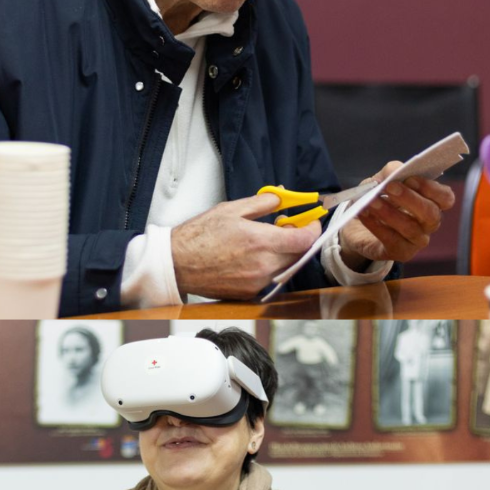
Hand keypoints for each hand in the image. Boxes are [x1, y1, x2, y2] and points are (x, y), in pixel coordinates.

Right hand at [171, 193, 322, 298]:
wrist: (176, 264)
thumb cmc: (197, 237)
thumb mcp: (230, 210)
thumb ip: (262, 203)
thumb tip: (281, 197)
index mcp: (261, 241)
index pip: (305, 239)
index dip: (313, 229)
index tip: (309, 222)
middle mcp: (263, 265)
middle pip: (299, 254)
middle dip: (296, 240)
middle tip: (284, 229)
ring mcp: (257, 282)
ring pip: (285, 268)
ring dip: (282, 255)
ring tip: (262, 244)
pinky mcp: (249, 293)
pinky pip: (270, 279)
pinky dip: (267, 267)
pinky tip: (249, 259)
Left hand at [337, 163, 455, 268]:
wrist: (356, 224)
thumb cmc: (377, 198)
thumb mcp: (381, 180)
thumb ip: (390, 172)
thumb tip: (395, 170)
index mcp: (432, 202)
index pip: (445, 197)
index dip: (431, 188)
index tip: (410, 179)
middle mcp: (429, 223)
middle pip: (431, 213)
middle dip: (410, 199)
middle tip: (389, 187)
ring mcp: (417, 240)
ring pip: (410, 228)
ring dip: (389, 213)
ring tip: (371, 202)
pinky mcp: (401, 252)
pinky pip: (392, 240)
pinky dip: (376, 226)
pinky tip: (364, 214)